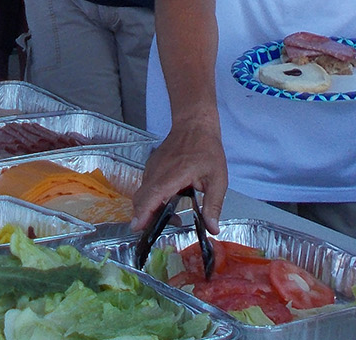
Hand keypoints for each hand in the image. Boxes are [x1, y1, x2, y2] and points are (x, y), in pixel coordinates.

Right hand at [130, 116, 227, 231]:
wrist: (194, 125)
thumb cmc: (207, 150)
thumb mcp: (218, 179)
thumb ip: (213, 205)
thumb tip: (212, 229)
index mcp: (173, 175)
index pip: (151, 197)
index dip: (143, 213)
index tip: (137, 228)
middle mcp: (157, 172)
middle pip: (140, 199)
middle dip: (144, 217)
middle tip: (160, 230)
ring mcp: (151, 168)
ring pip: (141, 194)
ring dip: (149, 209)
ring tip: (171, 217)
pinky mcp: (151, 167)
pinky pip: (145, 187)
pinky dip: (150, 199)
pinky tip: (168, 202)